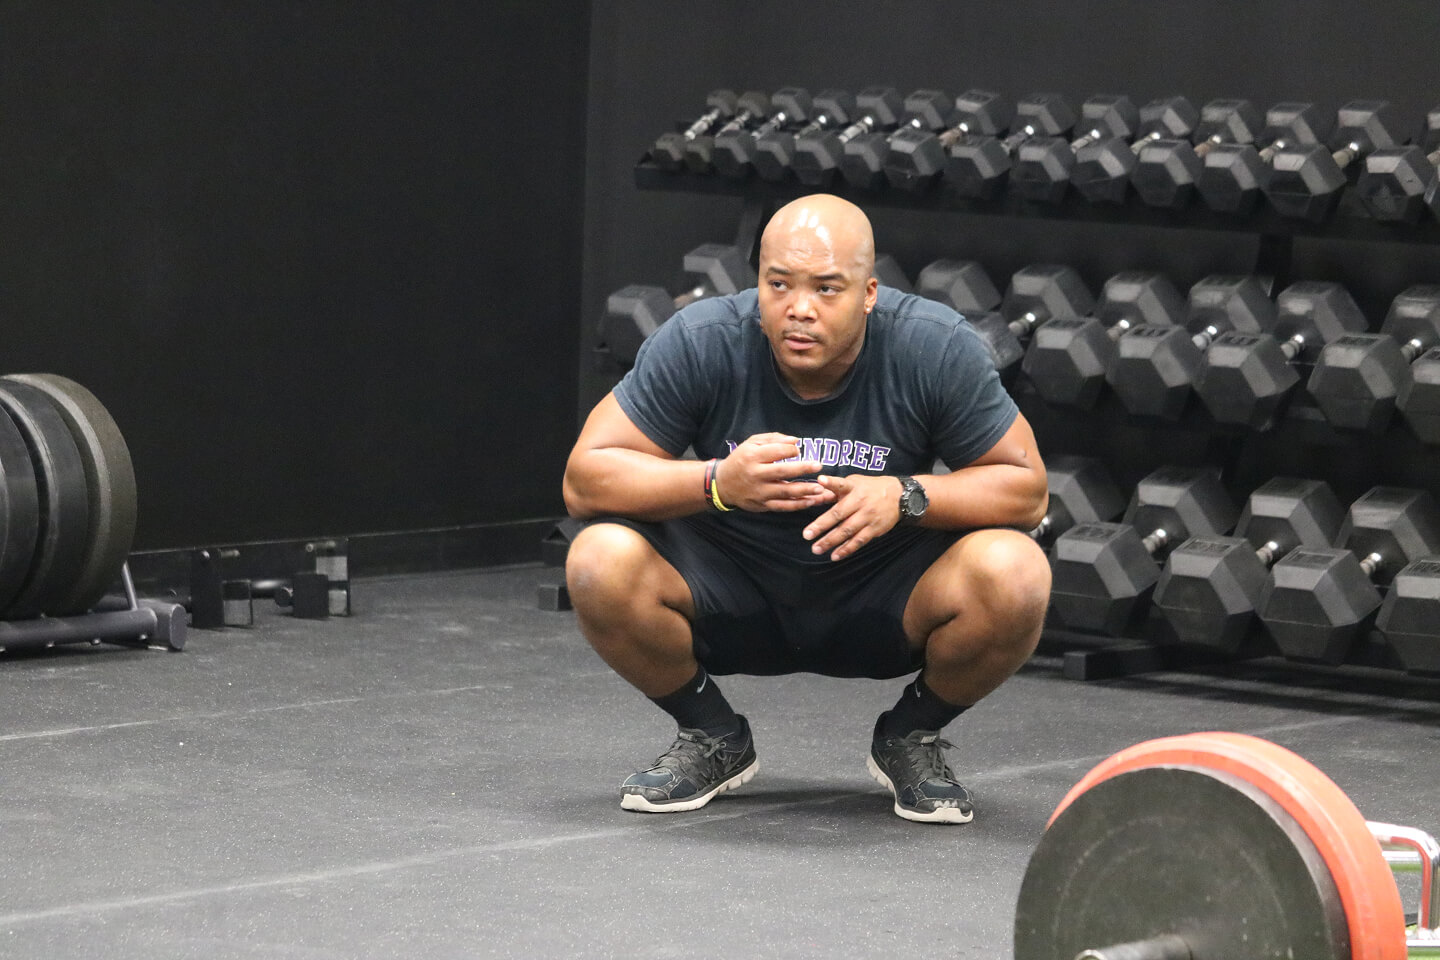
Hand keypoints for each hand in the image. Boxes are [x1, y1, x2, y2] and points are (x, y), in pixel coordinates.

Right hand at [714, 433, 834, 511]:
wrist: (723, 484)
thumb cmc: (741, 460)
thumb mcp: (751, 444)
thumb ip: (774, 440)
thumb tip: (796, 441)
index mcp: (752, 456)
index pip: (775, 452)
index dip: (790, 450)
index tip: (800, 450)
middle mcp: (755, 475)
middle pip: (781, 471)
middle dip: (801, 469)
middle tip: (818, 466)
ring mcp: (759, 492)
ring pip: (785, 492)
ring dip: (805, 491)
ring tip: (821, 489)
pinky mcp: (762, 505)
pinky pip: (782, 506)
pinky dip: (798, 505)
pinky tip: (811, 501)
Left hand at [802, 474, 903, 559]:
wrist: (900, 496)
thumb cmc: (871, 488)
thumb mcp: (855, 482)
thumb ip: (836, 490)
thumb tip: (817, 494)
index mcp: (853, 488)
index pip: (841, 484)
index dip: (831, 483)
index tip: (820, 480)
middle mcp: (860, 502)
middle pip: (839, 514)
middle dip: (821, 525)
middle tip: (806, 535)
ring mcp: (868, 517)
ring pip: (847, 531)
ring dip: (831, 541)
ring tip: (816, 549)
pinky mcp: (874, 529)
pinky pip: (858, 541)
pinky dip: (846, 549)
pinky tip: (835, 556)